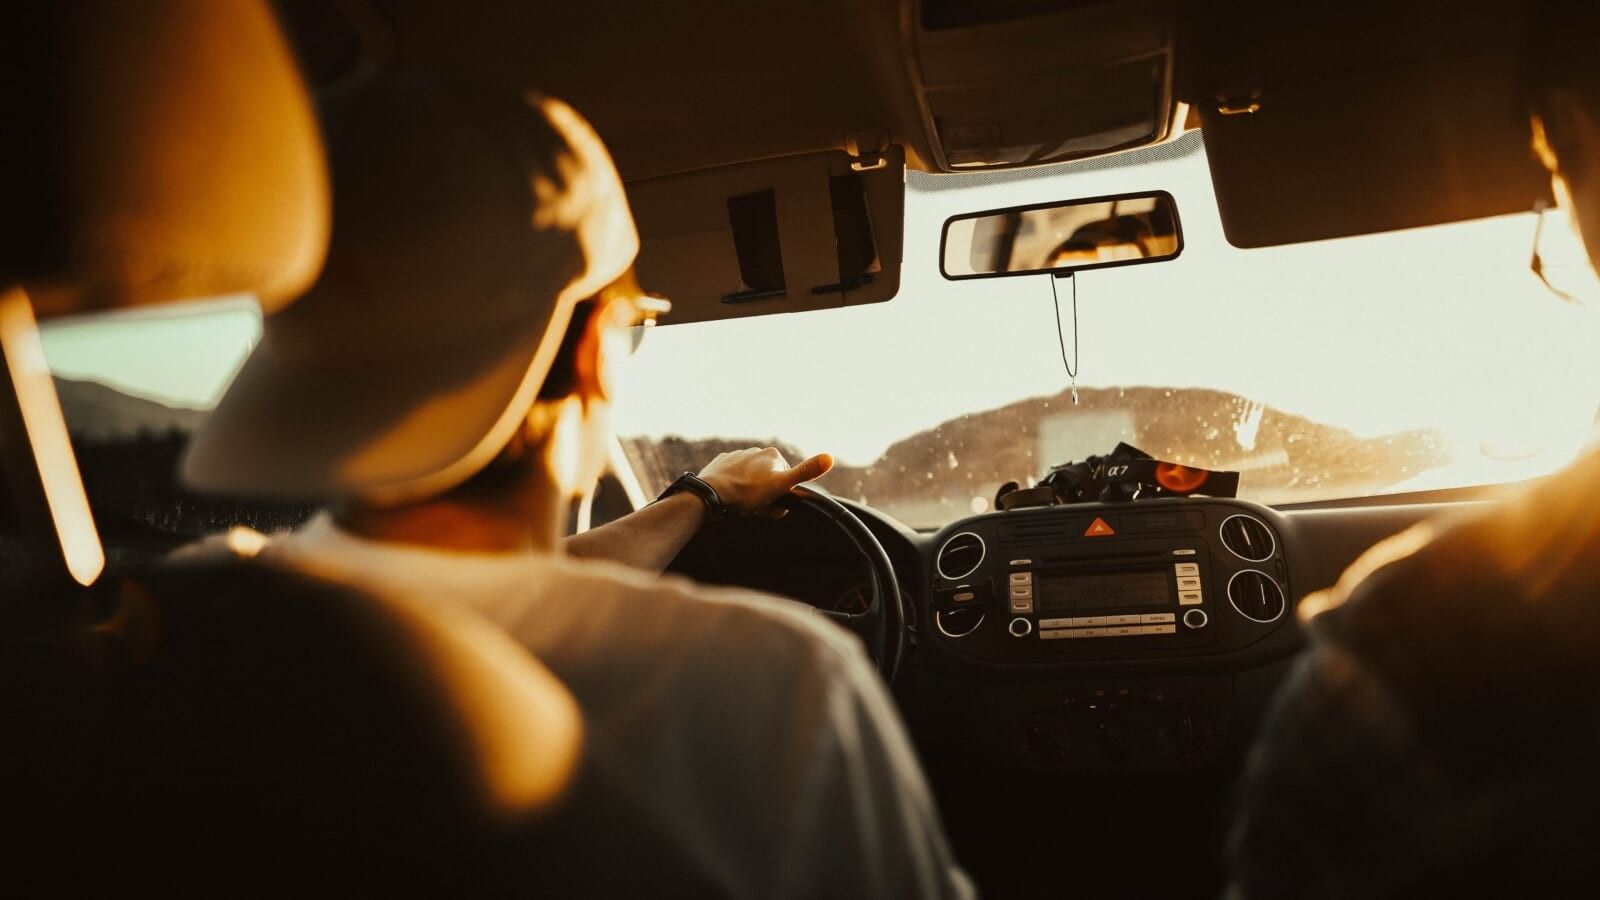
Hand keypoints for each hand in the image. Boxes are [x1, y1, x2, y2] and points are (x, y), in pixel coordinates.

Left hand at [696, 447, 833, 516]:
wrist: (712, 492)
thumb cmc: (747, 492)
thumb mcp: (781, 485)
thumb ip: (806, 472)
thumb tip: (830, 457)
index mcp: (773, 455)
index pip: (786, 481)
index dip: (782, 497)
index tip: (772, 506)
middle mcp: (756, 451)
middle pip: (769, 482)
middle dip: (766, 498)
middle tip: (756, 510)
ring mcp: (737, 456)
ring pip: (752, 481)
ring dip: (751, 495)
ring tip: (743, 506)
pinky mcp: (722, 464)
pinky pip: (734, 479)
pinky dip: (735, 489)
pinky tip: (731, 498)